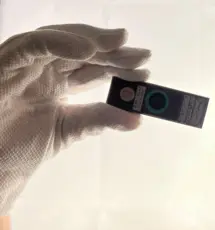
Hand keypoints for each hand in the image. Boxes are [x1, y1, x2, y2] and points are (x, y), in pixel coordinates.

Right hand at [0, 24, 150, 214]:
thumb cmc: (18, 148)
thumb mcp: (69, 130)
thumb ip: (99, 120)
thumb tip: (137, 117)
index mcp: (55, 83)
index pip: (92, 67)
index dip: (119, 66)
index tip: (144, 70)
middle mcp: (40, 69)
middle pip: (82, 51)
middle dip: (112, 52)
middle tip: (141, 56)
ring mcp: (22, 65)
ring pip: (60, 40)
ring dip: (92, 41)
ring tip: (121, 45)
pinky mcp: (4, 65)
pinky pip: (32, 45)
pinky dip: (59, 42)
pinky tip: (88, 49)